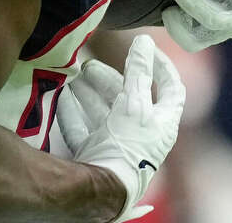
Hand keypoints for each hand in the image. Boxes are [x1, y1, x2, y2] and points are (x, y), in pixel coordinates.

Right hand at [56, 35, 184, 222]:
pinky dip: (72, 113)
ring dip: (87, 93)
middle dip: (108, 78)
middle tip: (88, 66)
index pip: (171, 88)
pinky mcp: (95, 155)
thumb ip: (139, 71)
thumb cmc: (126, 146)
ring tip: (72, 77)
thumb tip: (144, 41)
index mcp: (162, 123)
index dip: (162, 65)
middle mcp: (142, 134)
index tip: (146, 48)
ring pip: (103, 111)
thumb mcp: (135, 103)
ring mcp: (118, 145)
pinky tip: (60, 98)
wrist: (101, 191)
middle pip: (129, 97)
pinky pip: (84, 129)